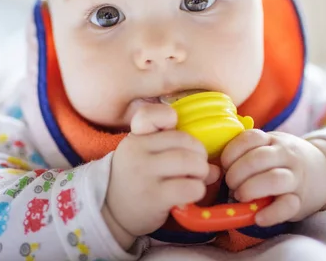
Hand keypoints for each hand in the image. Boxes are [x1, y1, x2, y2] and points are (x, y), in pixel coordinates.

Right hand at [105, 103, 219, 246]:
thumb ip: (173, 151)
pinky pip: (190, 187)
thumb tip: (215, 167)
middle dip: (199, 154)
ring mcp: (144, 174)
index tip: (174, 131)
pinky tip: (190, 194)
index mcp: (135, 137)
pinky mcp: (154, 197)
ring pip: (190, 162)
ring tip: (196, 179)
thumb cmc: (134, 180)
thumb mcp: (143, 156)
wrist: (109, 211)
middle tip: (197, 166)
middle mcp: (137, 151)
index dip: (169, 118)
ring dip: (202, 172)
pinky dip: (198, 190)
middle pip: (184, 140)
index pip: (150, 114)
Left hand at [221, 130, 325, 226]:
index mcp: (272, 140)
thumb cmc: (281, 161)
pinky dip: (270, 214)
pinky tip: (257, 217)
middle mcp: (286, 155)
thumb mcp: (267, 147)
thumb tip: (215, 170)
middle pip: (258, 159)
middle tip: (230, 184)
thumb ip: (246, 152)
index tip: (224, 165)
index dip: (231, 153)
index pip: (250, 138)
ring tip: (240, 197)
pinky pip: (287, 206)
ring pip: (274, 179)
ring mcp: (295, 177)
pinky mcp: (301, 200)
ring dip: (251, 189)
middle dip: (237, 173)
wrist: (322, 171)